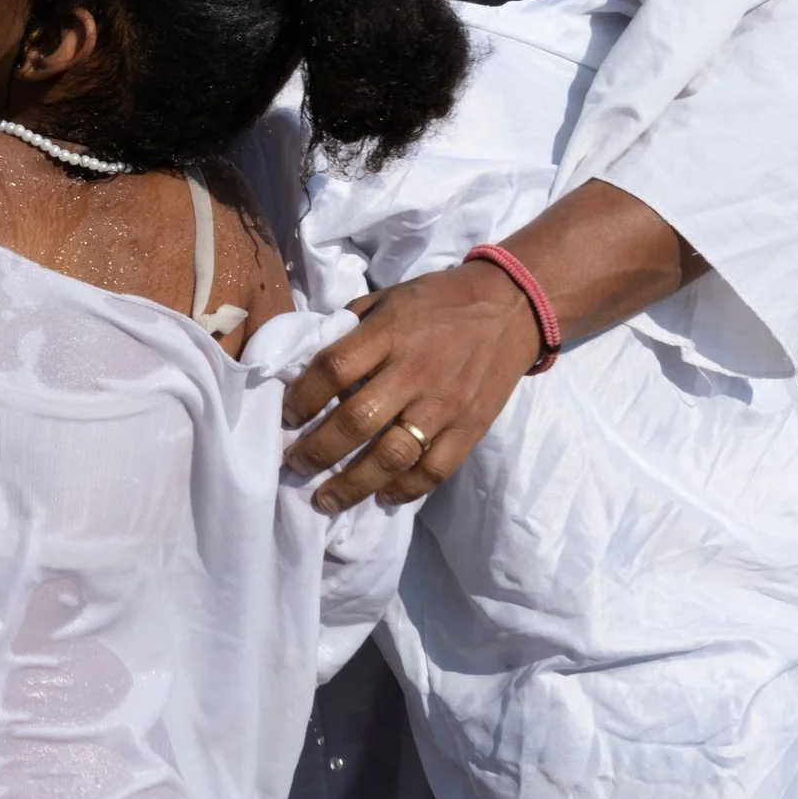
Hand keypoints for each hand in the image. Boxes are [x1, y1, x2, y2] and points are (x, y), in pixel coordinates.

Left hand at [283, 259, 543, 511]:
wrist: (512, 306)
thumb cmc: (439, 301)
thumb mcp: (387, 298)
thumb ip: (351, 327)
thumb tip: (307, 359)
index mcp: (389, 334)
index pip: (334, 368)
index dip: (303, 396)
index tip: (285, 417)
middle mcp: (415, 372)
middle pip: (357, 420)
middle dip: (318, 450)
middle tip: (293, 465)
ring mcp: (444, 404)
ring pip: (393, 455)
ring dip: (353, 483)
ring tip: (326, 500)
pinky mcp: (471, 427)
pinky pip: (435, 469)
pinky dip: (406, 489)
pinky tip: (382, 496)